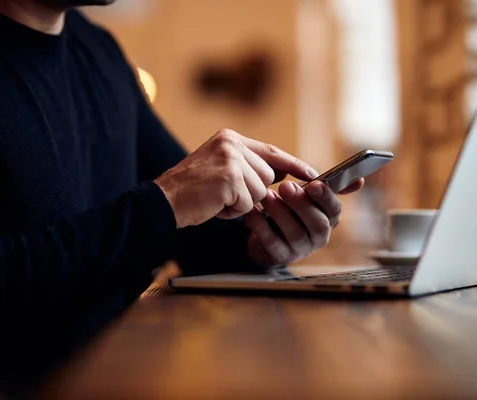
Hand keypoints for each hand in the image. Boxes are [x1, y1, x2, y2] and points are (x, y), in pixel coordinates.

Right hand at [154, 129, 317, 227]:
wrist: (163, 202)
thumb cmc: (192, 192)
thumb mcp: (221, 171)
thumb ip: (247, 168)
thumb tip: (279, 177)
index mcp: (230, 138)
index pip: (271, 152)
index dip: (294, 165)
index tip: (313, 175)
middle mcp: (231, 143)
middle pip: (266, 176)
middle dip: (250, 193)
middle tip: (222, 194)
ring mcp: (231, 159)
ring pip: (259, 191)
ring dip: (241, 204)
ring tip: (217, 199)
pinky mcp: (229, 178)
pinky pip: (248, 203)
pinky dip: (233, 211)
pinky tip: (214, 205)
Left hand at [244, 178, 363, 266]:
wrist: (264, 236)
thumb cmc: (289, 211)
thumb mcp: (306, 196)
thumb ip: (323, 185)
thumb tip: (359, 181)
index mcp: (327, 219)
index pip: (334, 210)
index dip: (326, 198)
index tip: (315, 183)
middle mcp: (318, 237)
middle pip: (317, 224)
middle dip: (302, 205)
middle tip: (286, 187)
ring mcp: (299, 250)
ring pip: (294, 233)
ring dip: (280, 213)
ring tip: (267, 196)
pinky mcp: (279, 257)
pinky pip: (271, 242)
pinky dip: (260, 225)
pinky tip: (252, 211)